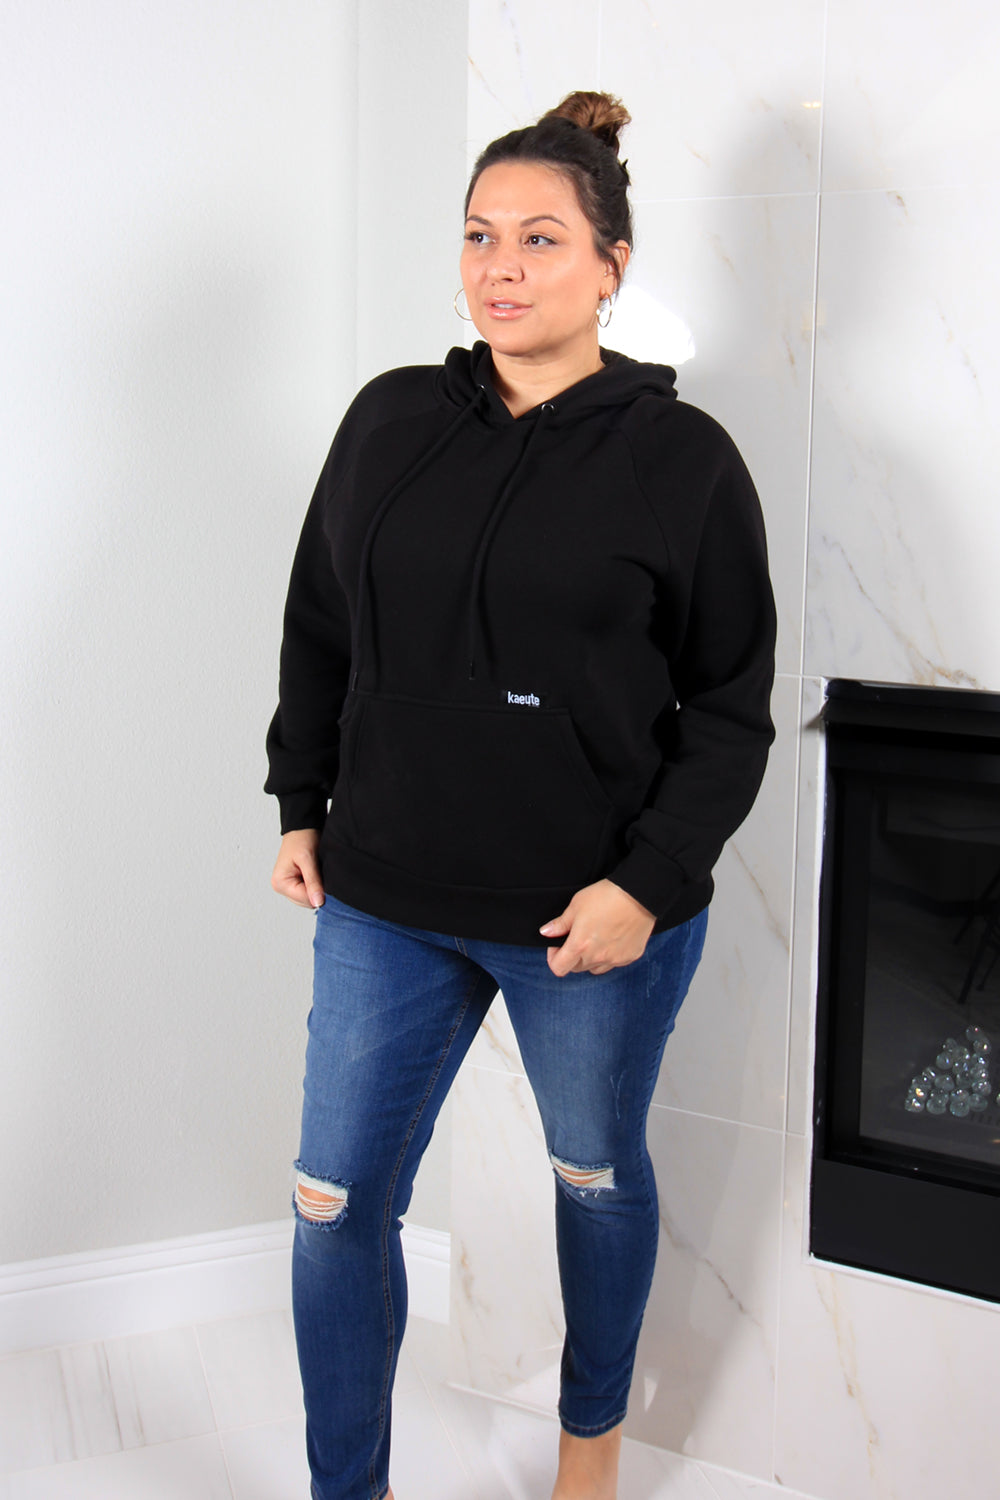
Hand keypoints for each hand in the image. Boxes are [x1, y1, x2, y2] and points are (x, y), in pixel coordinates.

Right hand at [271, 828, 324, 907]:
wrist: (303, 826)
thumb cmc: (302, 838)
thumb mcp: (308, 860)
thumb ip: (313, 882)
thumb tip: (318, 902)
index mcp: (280, 883)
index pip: (305, 900)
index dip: (320, 893)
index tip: (328, 882)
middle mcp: (282, 887)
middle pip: (307, 902)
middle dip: (318, 890)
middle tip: (323, 873)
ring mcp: (288, 886)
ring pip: (310, 898)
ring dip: (318, 887)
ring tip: (319, 871)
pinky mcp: (296, 882)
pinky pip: (310, 891)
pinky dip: (317, 884)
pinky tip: (318, 873)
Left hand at [540, 879, 655, 976]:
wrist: (639, 894)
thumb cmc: (606, 896)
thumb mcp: (576, 905)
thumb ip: (560, 923)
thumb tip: (546, 932)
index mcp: (579, 945)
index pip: (558, 968)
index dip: (554, 957)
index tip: (558, 945)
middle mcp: (596, 957)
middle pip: (576, 968)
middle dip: (572, 957)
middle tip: (577, 938)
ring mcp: (615, 959)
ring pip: (595, 968)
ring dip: (591, 959)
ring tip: (596, 939)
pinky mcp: (630, 957)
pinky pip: (614, 963)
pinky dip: (609, 956)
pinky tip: (612, 939)